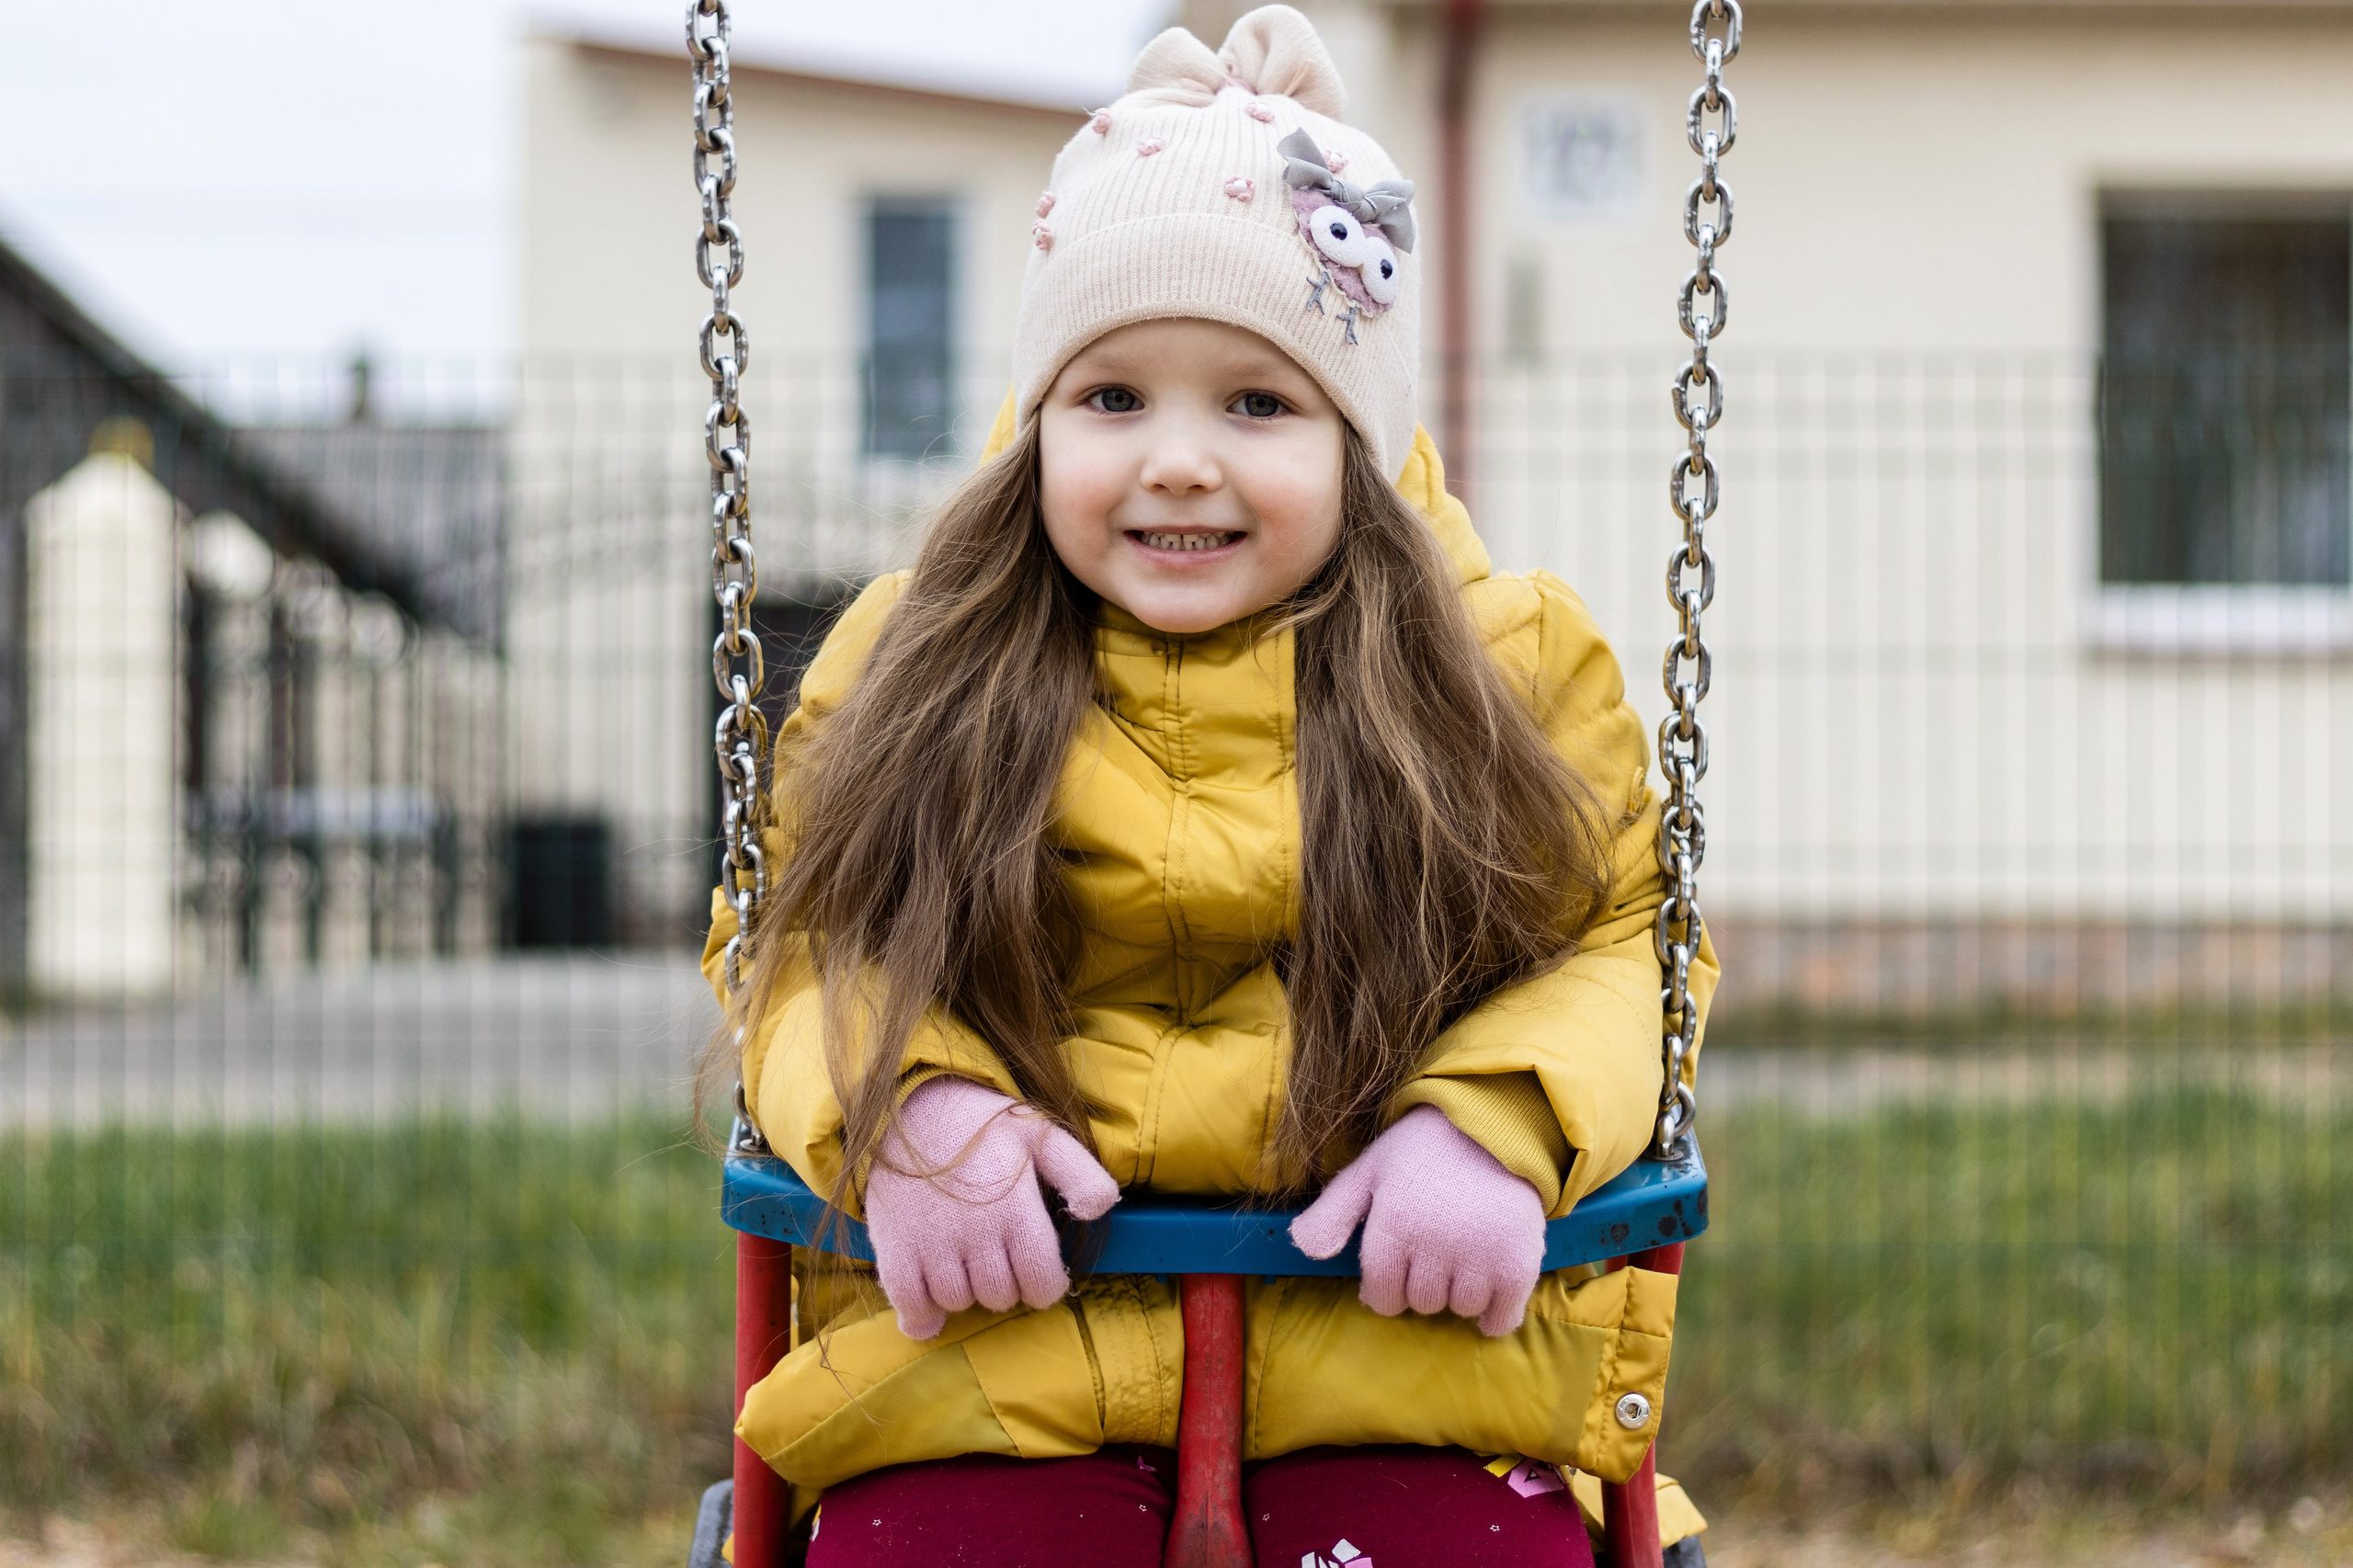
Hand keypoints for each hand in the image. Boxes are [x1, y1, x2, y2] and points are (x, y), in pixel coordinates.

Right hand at [863, 1076, 1120, 1338]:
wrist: (909, 1106)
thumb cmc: (982, 1126)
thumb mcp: (1042, 1137)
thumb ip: (1081, 1174)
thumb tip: (1100, 1212)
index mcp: (1016, 1209)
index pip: (1041, 1283)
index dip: (1044, 1286)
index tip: (1036, 1272)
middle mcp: (975, 1231)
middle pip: (1000, 1296)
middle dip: (1006, 1286)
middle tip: (998, 1259)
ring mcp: (932, 1242)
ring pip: (958, 1301)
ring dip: (965, 1293)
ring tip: (965, 1264)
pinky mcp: (895, 1246)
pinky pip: (910, 1302)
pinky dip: (921, 1315)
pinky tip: (928, 1309)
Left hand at [1290, 1103, 1546, 1335]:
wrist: (1494, 1127)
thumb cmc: (1422, 1152)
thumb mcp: (1368, 1171)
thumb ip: (1331, 1212)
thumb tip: (1304, 1250)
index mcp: (1393, 1223)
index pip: (1381, 1295)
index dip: (1386, 1288)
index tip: (1398, 1268)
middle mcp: (1434, 1241)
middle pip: (1420, 1303)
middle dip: (1421, 1286)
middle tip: (1434, 1252)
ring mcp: (1479, 1252)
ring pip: (1459, 1309)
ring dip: (1458, 1294)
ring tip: (1462, 1257)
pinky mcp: (1518, 1260)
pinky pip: (1501, 1316)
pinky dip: (1494, 1315)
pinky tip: (1490, 1295)